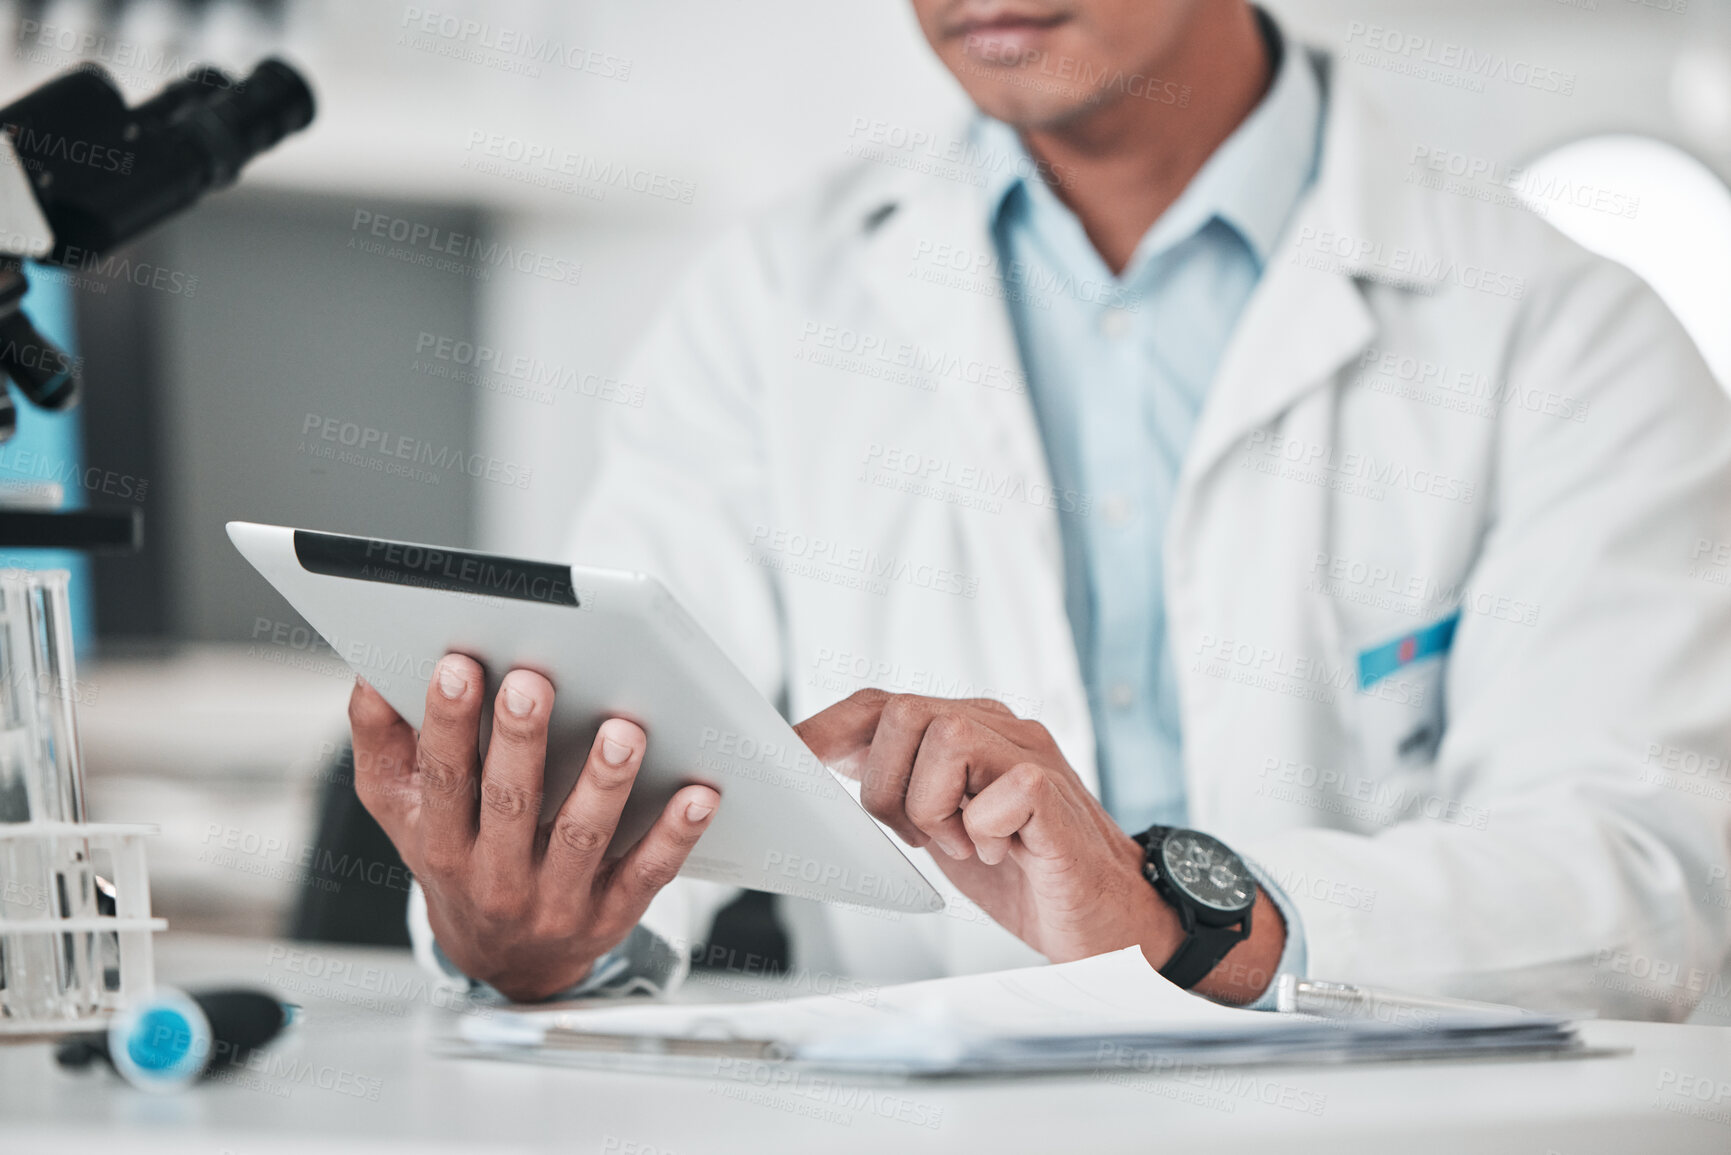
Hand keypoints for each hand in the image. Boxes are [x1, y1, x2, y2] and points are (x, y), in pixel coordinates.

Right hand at [347, 654, 720, 1001]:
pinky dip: (675, 834)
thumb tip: (370, 670)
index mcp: (442, 843)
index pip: (442, 777)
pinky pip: (646, 873)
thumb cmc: (455, 856)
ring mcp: (556, 900)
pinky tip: (699, 794)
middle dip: (520, 740)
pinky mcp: (610, 915)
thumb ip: (381, 739)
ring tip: (623, 730)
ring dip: (604, 784)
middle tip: (534, 681)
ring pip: (580, 838)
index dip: (446, 723)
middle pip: (508, 803)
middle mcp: (495, 877)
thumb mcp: (401, 809)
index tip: (457, 665)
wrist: (502, 959)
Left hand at [795, 689, 1283, 1002]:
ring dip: (934, 807)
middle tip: (919, 836)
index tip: (783, 758)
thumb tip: (825, 782)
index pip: (882, 703)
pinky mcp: (1054, 792)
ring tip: (965, 844)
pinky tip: (1003, 852)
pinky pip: (999, 789)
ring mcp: (1030, 754)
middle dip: (886, 785)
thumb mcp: (942, 830)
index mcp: (967, 731)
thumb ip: (899, 794)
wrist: (1109, 921)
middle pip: (902, 710)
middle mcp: (999, 727)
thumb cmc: (1025, 874)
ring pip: (945, 735)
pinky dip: (982, 830)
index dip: (827, 728)